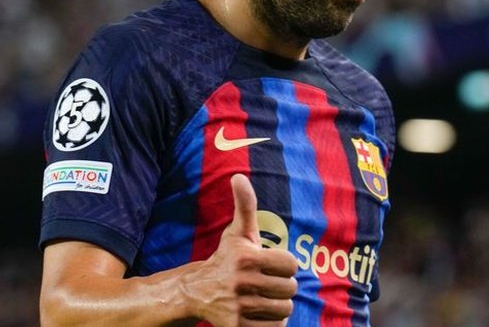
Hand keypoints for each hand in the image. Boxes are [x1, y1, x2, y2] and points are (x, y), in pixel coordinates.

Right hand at [182, 174, 298, 326]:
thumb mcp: (237, 233)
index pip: (291, 264)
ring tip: (262, 298)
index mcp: (247, 258)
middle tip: (266, 283)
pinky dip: (271, 324)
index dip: (283, 265)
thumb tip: (238, 176)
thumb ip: (245, 205)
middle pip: (290, 289)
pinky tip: (258, 313)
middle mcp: (243, 283)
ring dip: (277, 306)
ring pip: (284, 310)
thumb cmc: (226, 259)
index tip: (270, 265)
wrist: (197, 291)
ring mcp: (240, 308)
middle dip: (281, 286)